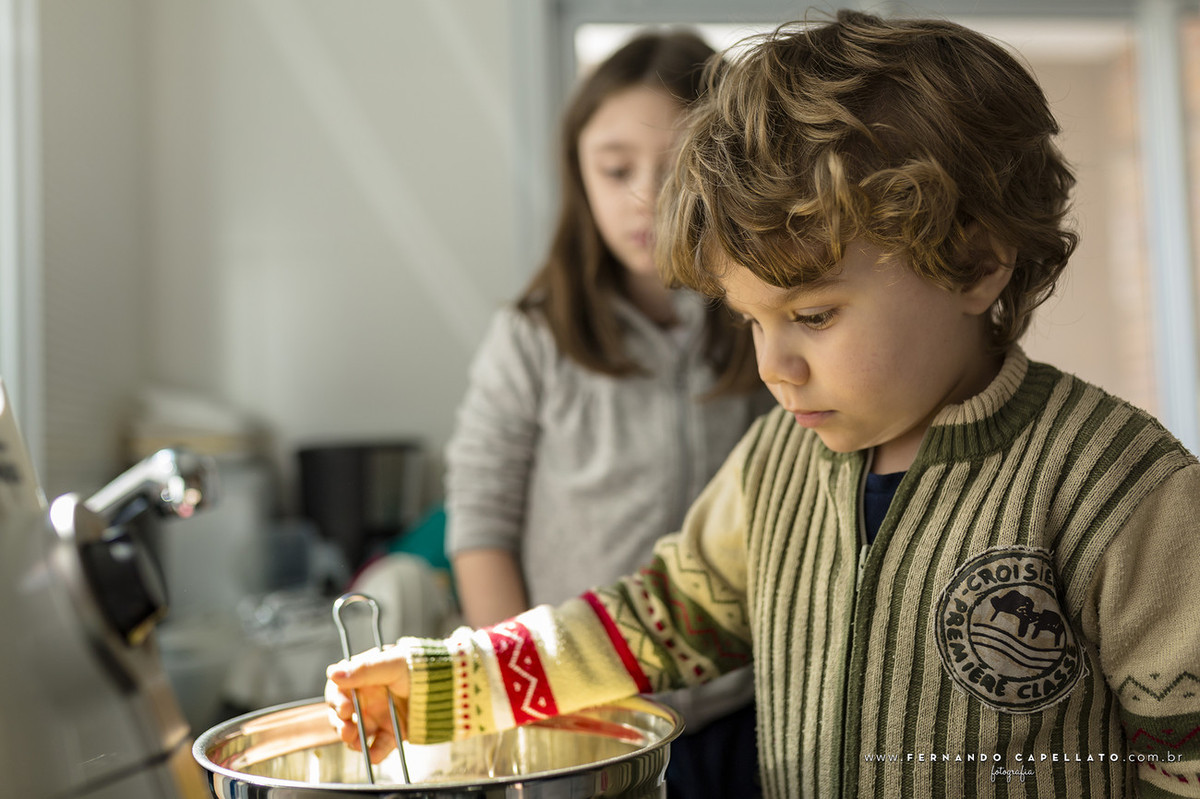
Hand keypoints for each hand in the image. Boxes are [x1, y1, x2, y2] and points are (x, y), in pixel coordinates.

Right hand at [324, 644, 410, 762]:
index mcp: (363, 678)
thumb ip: (364, 670)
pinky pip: (378, 747)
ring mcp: (378, 717)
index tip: (344, 707)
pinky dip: (374, 754)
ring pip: (356, 734)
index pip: (338, 690)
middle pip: (341, 716)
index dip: (336, 699)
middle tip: (346, 730)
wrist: (447, 686)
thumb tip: (333, 674)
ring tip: (357, 743)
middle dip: (340, 724)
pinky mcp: (391, 733)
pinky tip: (372, 756)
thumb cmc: (419, 666)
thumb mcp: (391, 664)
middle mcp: (367, 699)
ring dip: (353, 740)